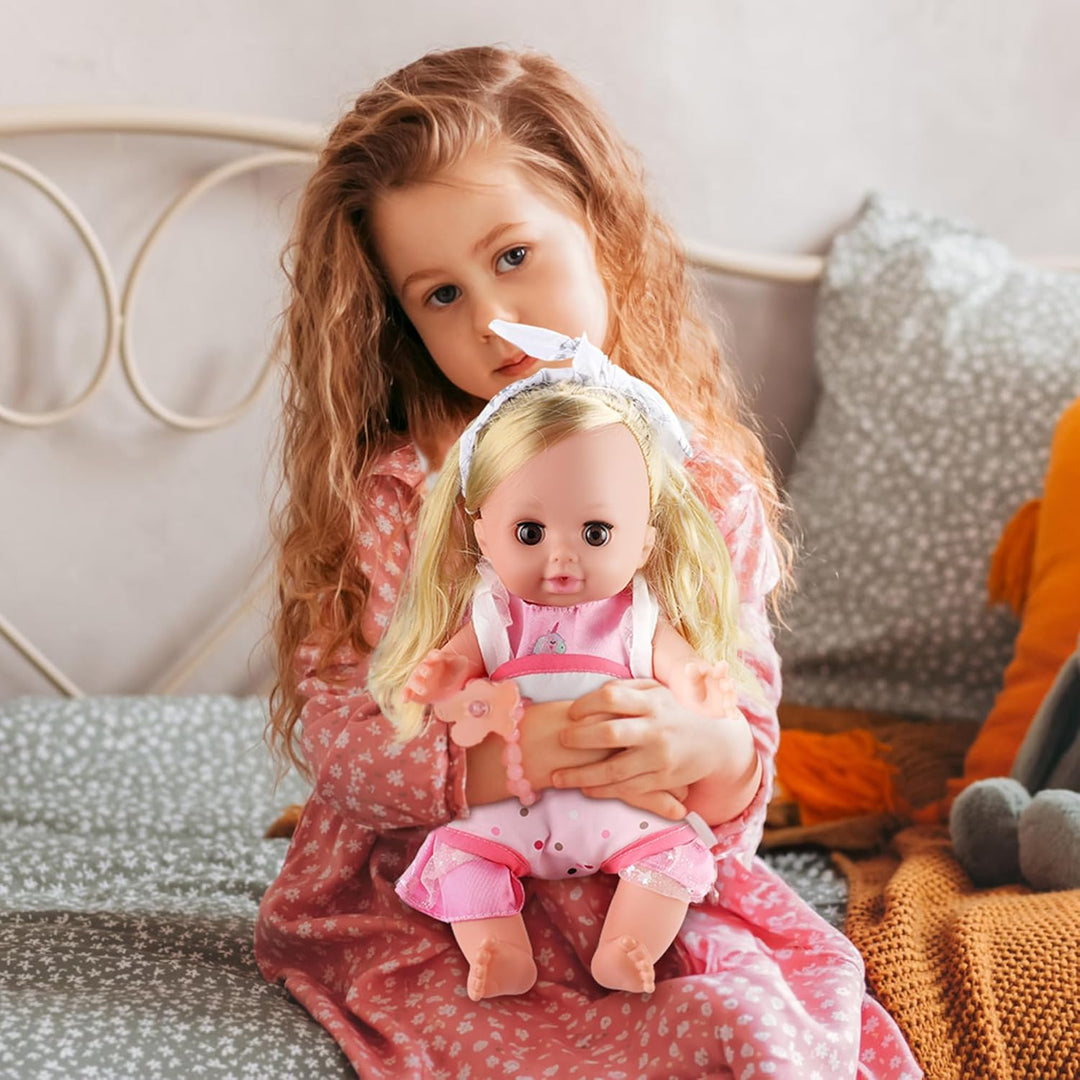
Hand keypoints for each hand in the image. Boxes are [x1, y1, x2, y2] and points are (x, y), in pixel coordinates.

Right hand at [403, 648, 469, 704]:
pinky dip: (405, 695)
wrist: (447, 685)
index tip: (439, 657)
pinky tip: (404, 700)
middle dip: (425, 669)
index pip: (434, 654)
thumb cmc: (453, 672)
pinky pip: (406, 691)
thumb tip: (464, 659)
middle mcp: (424, 667)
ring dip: (417, 684)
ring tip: (423, 690)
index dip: (436, 655)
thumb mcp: (459, 665)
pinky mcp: (412, 690)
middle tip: (428, 673)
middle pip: (423, 666)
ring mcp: (417, 678)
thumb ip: (461, 661)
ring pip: (414, 679)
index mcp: (435, 658)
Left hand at [551, 679, 749, 820]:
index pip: (611, 698)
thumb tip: (595, 694)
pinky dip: (602, 790)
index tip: (571, 713)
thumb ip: (628, 690)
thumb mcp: (659, 692)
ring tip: (557, 777)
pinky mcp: (663, 780)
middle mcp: (656, 729)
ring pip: (613, 770)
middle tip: (560, 740)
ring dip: (581, 775)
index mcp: (653, 702)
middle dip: (578, 738)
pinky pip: (627, 788)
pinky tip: (584, 788)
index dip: (586, 704)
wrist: (717, 743)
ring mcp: (659, 758)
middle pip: (609, 733)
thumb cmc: (678, 712)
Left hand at [673, 660, 737, 717]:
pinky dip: (734, 714)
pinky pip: (732, 711)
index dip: (721, 667)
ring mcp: (728, 696)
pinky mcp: (728, 708)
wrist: (698, 696)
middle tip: (725, 685)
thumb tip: (689, 666)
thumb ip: (692, 673)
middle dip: (728, 684)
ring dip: (730, 700)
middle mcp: (726, 684)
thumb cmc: (695, 684)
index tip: (722, 664)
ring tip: (727, 704)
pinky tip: (734, 717)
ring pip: (732, 697)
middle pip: (728, 683)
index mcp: (718, 673)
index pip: (721, 669)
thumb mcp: (692, 678)